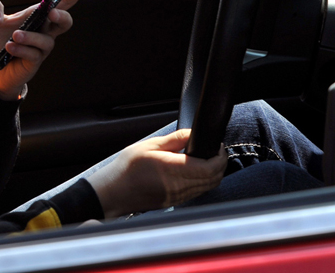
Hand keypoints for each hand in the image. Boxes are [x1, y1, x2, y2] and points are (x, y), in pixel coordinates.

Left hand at [0, 0, 87, 99]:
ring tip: (14, 36)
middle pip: (65, 22)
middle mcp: (44, 31)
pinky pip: (33, 55)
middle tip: (52, 13)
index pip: (58, 3)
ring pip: (47, 41)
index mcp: (38, 16)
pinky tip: (9, 47)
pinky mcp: (34, 62)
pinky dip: (21, 49)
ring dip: (31, 36)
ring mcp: (41, 48)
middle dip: (62, 16)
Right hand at [87, 129, 226, 218]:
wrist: (114, 191)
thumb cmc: (127, 168)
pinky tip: (196, 171)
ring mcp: (178, 197)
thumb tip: (192, 133)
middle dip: (220, 164)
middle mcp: (179, 187)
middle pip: (214, 179)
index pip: (210, 167)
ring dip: (213, 174)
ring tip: (207, 159)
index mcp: (173, 169)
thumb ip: (175, 139)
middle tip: (215, 151)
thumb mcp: (150, 145)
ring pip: (208, 187)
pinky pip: (198, 192)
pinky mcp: (175, 202)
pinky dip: (204, 182)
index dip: (220, 156)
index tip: (217, 146)